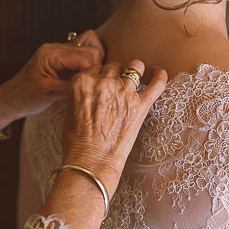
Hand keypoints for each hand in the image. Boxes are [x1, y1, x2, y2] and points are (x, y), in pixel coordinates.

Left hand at [0, 30, 104, 124]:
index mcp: (51, 54)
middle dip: (97, 67)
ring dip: (95, 64)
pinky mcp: (63, 57)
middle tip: (95, 86)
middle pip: (91, 50)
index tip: (96, 87)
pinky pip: (84, 53)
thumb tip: (95, 85)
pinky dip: (90, 63)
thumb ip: (72, 87)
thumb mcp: (49, 94)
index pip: (84, 57)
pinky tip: (88, 77)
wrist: (12, 98)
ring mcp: (60, 51)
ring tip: (91, 81)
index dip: (94, 71)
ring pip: (90, 49)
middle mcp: (56, 48)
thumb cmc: (26, 97)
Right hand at [59, 60, 167, 196]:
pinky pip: (157, 83)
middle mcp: (103, 82)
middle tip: (114, 88)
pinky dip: (160, 75)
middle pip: (113, 66)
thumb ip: (81, 93)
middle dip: (114, 74)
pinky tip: (158, 72)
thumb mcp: (69, 110)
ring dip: (134, 71)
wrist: (90, 162)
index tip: (101, 83)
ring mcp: (124, 92)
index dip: (99, 75)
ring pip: (134, 66)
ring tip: (135, 77)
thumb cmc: (76, 142)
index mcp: (82, 81)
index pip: (95, 67)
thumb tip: (91, 90)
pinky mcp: (140, 105)